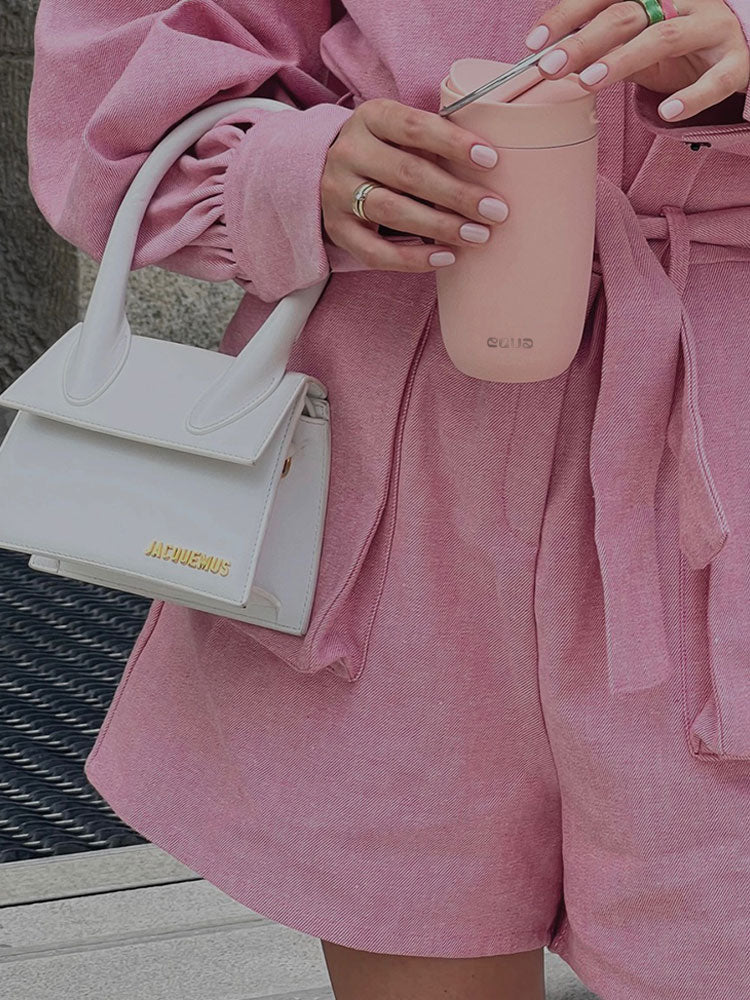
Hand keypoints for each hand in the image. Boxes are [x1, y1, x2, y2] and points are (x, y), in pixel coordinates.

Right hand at [321, 98, 510, 272]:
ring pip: (393, 212)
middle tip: (495, 211)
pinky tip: (445, 258)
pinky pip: (375, 252)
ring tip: (477, 235)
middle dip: (457, 194)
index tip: (491, 160)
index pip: (414, 127)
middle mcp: (348, 152)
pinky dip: (412, 260)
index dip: (453, 143)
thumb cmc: (385, 151)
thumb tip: (491, 165)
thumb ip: (434, 141)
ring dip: (441, 227)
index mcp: (370, 118)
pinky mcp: (337, 229)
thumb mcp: (401, 133)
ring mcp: (337, 193)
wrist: (328, 173)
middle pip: (407, 174)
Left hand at [524, 0, 749, 120]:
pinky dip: (693, 97)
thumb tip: (553, 61)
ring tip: (589, 83)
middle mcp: (683, 2)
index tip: (534, 43)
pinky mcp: (737, 60)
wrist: (740, 53)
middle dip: (582, 41)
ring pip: (663, 37)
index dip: (566, 16)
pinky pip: (717, 79)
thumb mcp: (638, 45)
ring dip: (623, 60)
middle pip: (626, 14)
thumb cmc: (682, 48)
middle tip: (549, 66)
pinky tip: (668, 112)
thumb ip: (602, 50)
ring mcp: (712, 28)